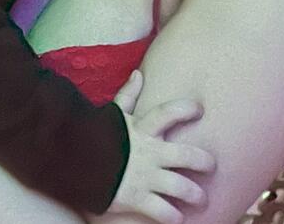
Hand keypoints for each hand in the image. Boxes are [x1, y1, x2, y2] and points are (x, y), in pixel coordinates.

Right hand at [106, 70, 215, 223]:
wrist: (71, 163)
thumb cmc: (96, 137)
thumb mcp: (112, 116)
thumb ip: (128, 96)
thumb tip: (138, 73)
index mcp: (142, 130)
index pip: (167, 114)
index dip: (185, 109)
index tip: (199, 109)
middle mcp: (148, 153)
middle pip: (187, 155)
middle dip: (204, 162)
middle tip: (211, 165)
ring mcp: (144, 177)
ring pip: (181, 187)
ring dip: (195, 195)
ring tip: (201, 199)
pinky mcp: (136, 199)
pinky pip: (162, 211)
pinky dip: (173, 216)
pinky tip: (178, 217)